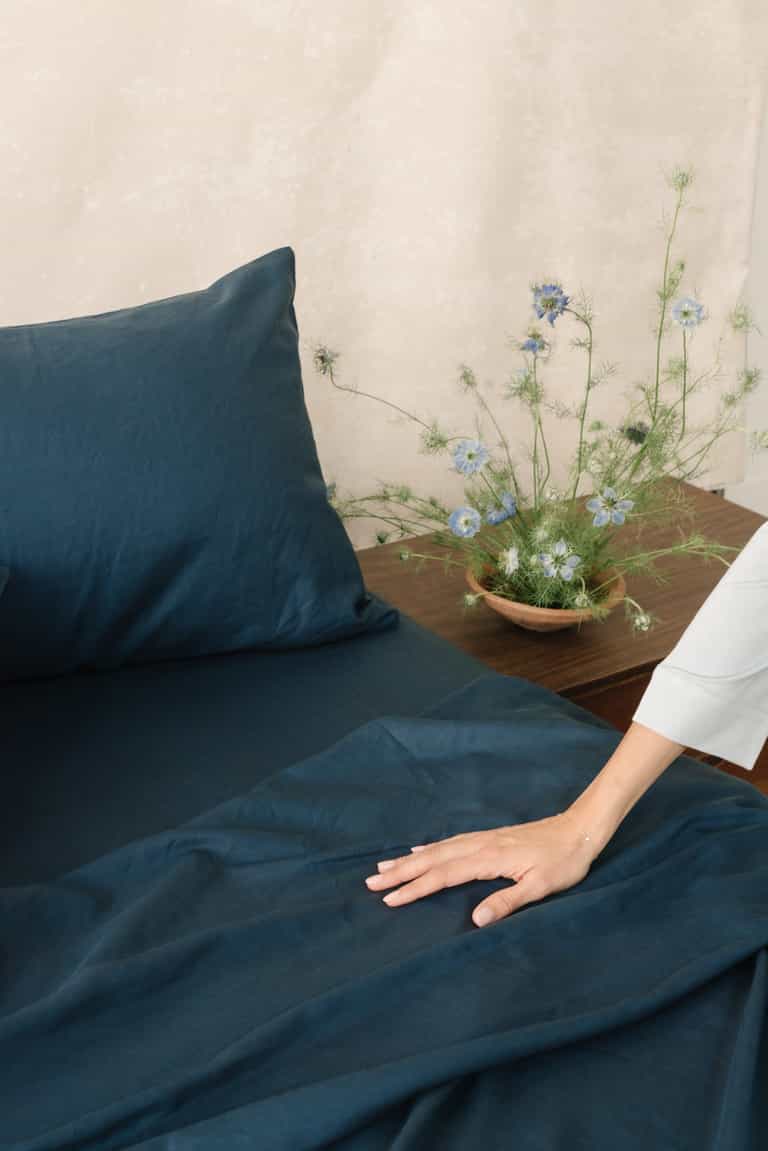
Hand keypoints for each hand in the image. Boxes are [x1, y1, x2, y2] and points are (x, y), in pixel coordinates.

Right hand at [364, 810, 594, 926]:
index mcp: (487, 859)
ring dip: (409, 859)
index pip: (442, 876)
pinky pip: (449, 843)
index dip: (414, 888)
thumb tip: (475, 920)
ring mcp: (482, 839)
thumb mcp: (540, 887)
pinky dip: (429, 847)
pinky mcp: (488, 838)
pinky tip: (420, 849)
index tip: (389, 898)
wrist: (578, 829)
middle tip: (371, 881)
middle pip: (431, 860)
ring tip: (385, 865)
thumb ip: (507, 902)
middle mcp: (478, 846)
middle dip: (401, 871)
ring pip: (437, 850)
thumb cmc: (563, 862)